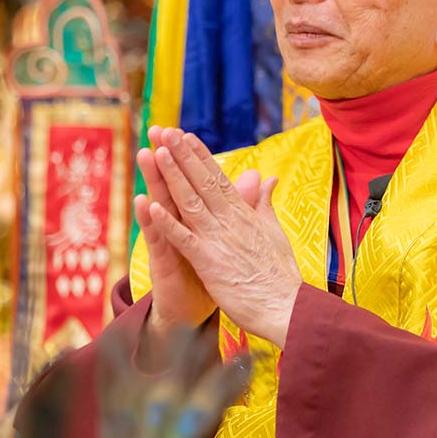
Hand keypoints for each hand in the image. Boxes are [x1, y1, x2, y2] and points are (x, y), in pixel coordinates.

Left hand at [146, 127, 301, 347]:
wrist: (285, 306)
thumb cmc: (280, 274)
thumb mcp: (274, 231)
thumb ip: (265, 204)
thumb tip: (268, 178)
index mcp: (244, 214)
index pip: (219, 178)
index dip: (200, 155)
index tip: (185, 136)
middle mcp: (230, 220)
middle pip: (202, 181)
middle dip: (182, 155)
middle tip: (165, 131)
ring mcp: (218, 239)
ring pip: (190, 201)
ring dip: (173, 177)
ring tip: (157, 152)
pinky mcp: (209, 261)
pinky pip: (184, 238)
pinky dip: (167, 221)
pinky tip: (151, 205)